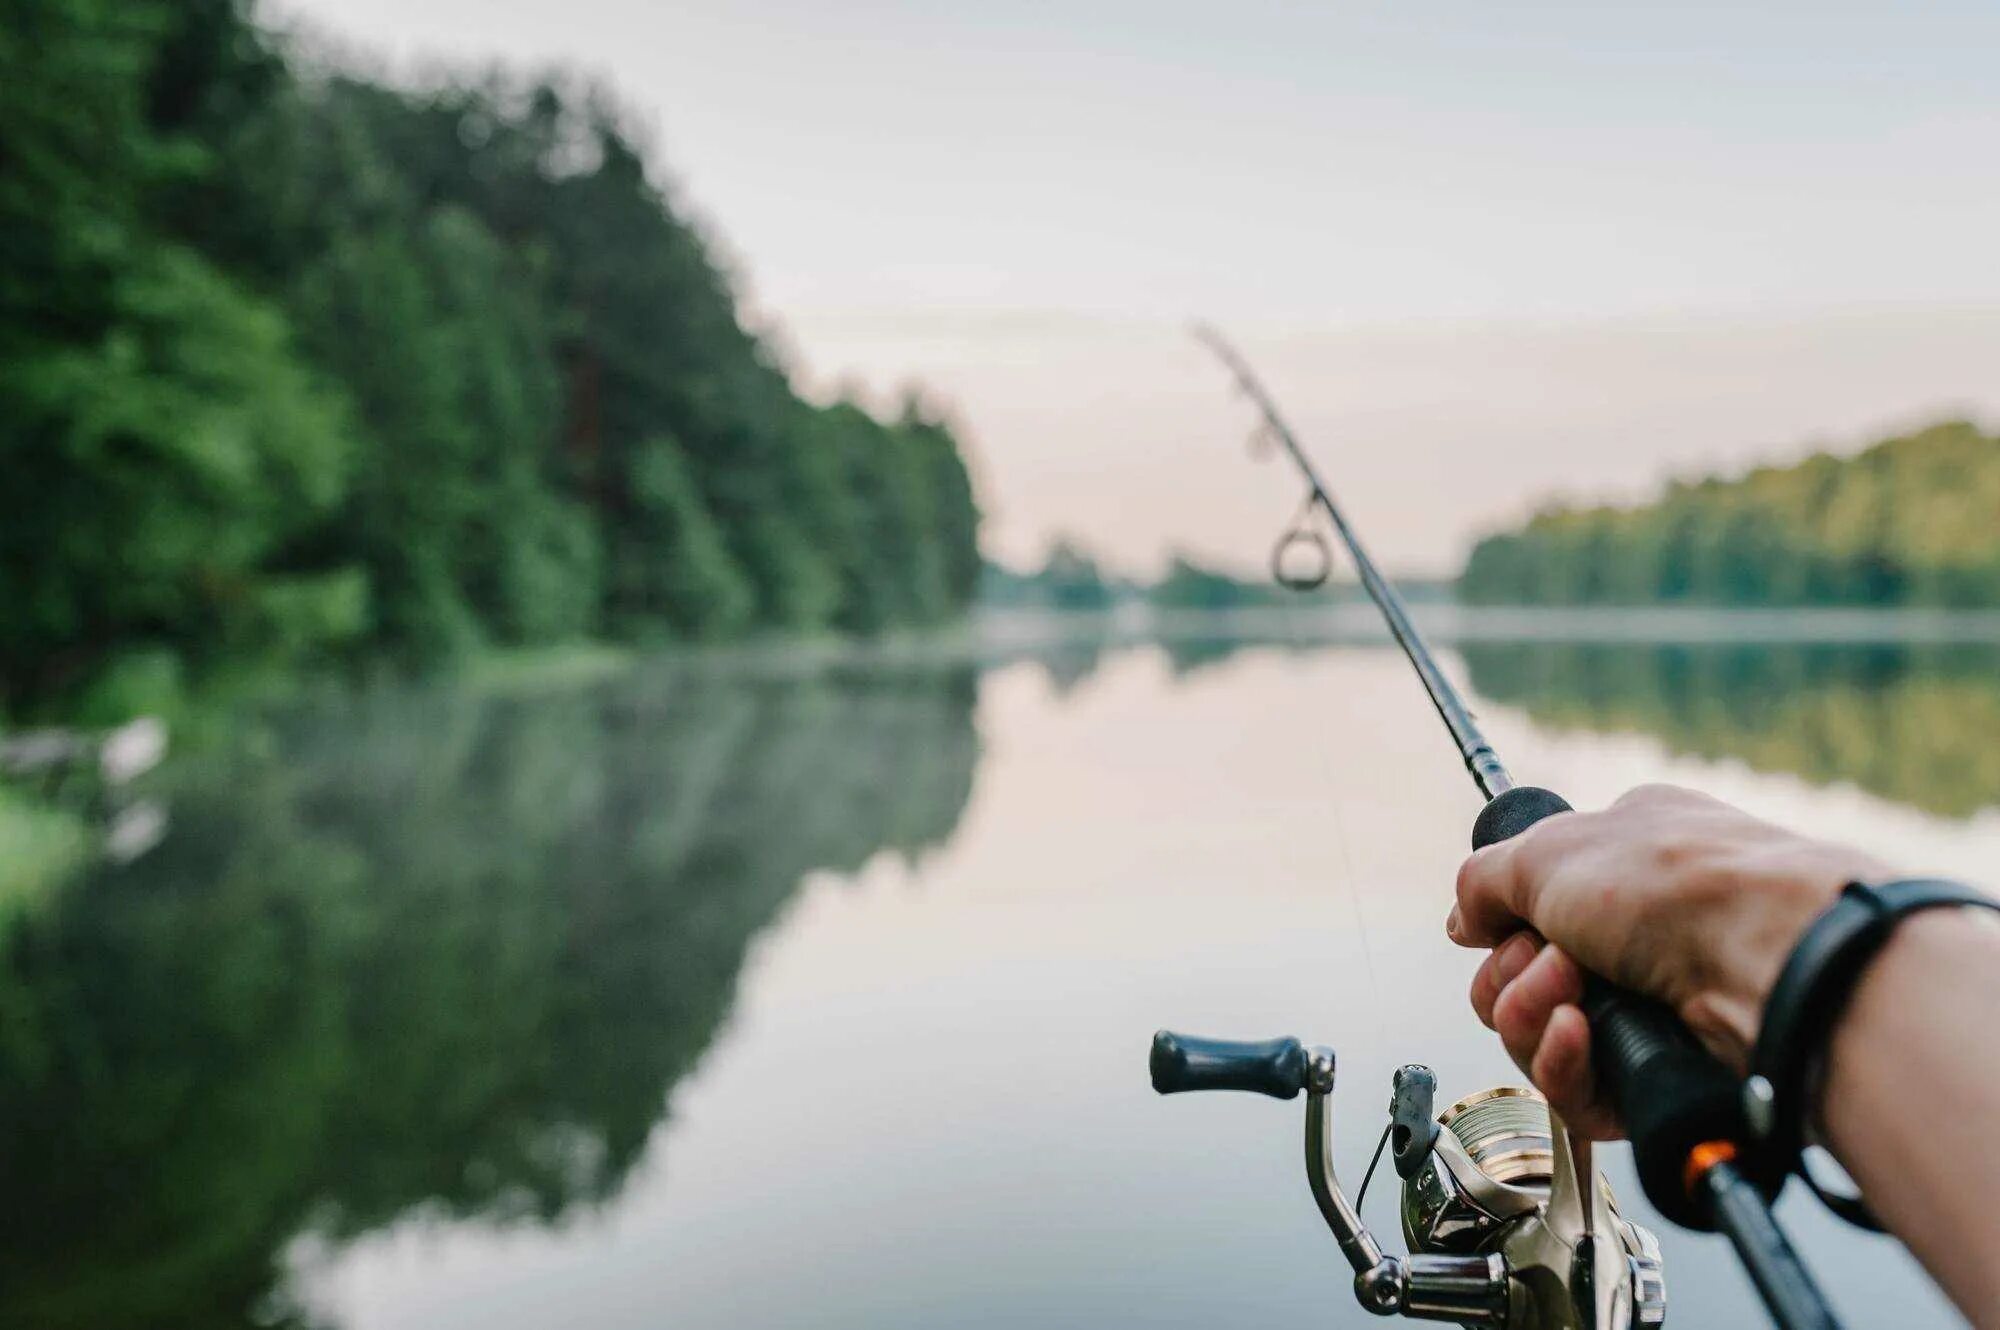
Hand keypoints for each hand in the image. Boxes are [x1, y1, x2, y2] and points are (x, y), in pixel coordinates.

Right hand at [1447, 784, 1885, 1137]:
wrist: (1770, 959)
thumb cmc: (1677, 884)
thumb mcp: (1551, 848)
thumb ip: (1484, 880)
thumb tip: (1464, 922)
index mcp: (1623, 862)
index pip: (1531, 907)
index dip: (1504, 924)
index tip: (1502, 925)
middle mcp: (1637, 935)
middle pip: (1519, 979)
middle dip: (1512, 974)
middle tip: (1551, 960)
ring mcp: (1650, 1008)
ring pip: (1537, 1038)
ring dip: (1530, 1014)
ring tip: (1572, 995)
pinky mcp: (1655, 1077)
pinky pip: (1572, 1091)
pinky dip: (1561, 1063)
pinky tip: (1579, 1035)